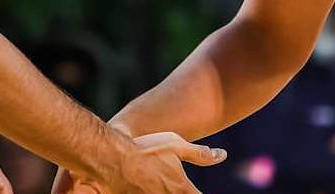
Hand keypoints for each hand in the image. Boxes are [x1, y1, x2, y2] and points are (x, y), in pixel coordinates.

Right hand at [52, 131, 225, 193]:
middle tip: (177, 187)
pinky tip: (147, 187)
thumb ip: (200, 154)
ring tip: (163, 186)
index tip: (200, 191)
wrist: (112, 159)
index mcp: (180, 188)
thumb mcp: (176, 145)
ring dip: (165, 193)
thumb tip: (222, 155)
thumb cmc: (145, 149)